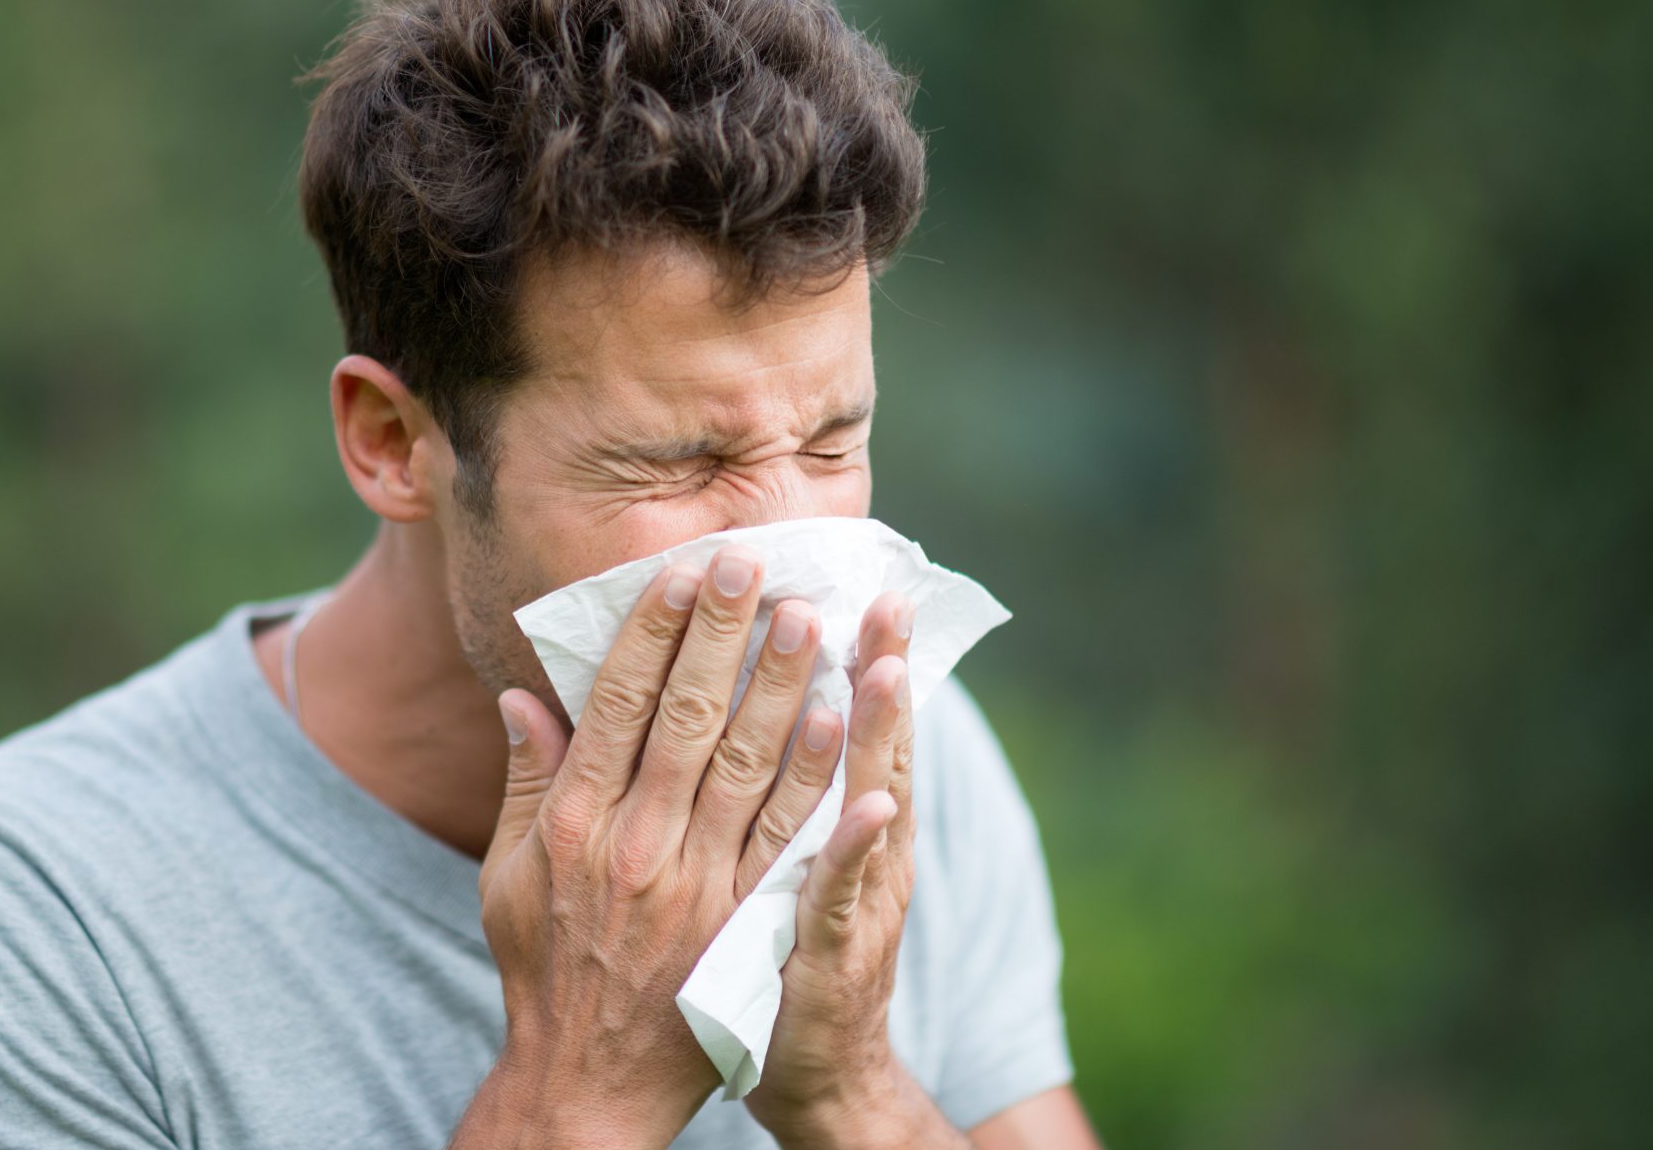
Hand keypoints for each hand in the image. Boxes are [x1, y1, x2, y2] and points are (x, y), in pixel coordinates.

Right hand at [455, 546, 847, 1148]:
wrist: (586, 1080)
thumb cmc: (542, 966)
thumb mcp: (507, 874)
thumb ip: (524, 781)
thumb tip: (521, 697)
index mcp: (573, 820)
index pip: (617, 702)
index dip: (653, 631)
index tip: (681, 572)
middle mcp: (634, 841)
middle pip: (688, 717)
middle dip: (724, 634)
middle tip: (754, 562)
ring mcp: (694, 883)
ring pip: (747, 764)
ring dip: (780, 685)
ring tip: (810, 616)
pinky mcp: (743, 922)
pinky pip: (788, 836)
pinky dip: (815, 775)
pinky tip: (840, 719)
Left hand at [745, 592, 918, 1146]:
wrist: (816, 1075)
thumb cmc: (788, 957)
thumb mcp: (787, 864)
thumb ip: (778, 791)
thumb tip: (774, 713)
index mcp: (841, 821)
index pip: (850, 723)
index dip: (862, 658)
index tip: (862, 586)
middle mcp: (865, 848)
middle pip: (876, 745)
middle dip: (883, 668)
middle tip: (888, 595)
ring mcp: (857, 897)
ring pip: (871, 802)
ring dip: (880, 735)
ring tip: (887, 666)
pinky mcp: (834, 949)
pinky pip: (844, 891)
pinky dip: (859, 846)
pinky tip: (874, 804)